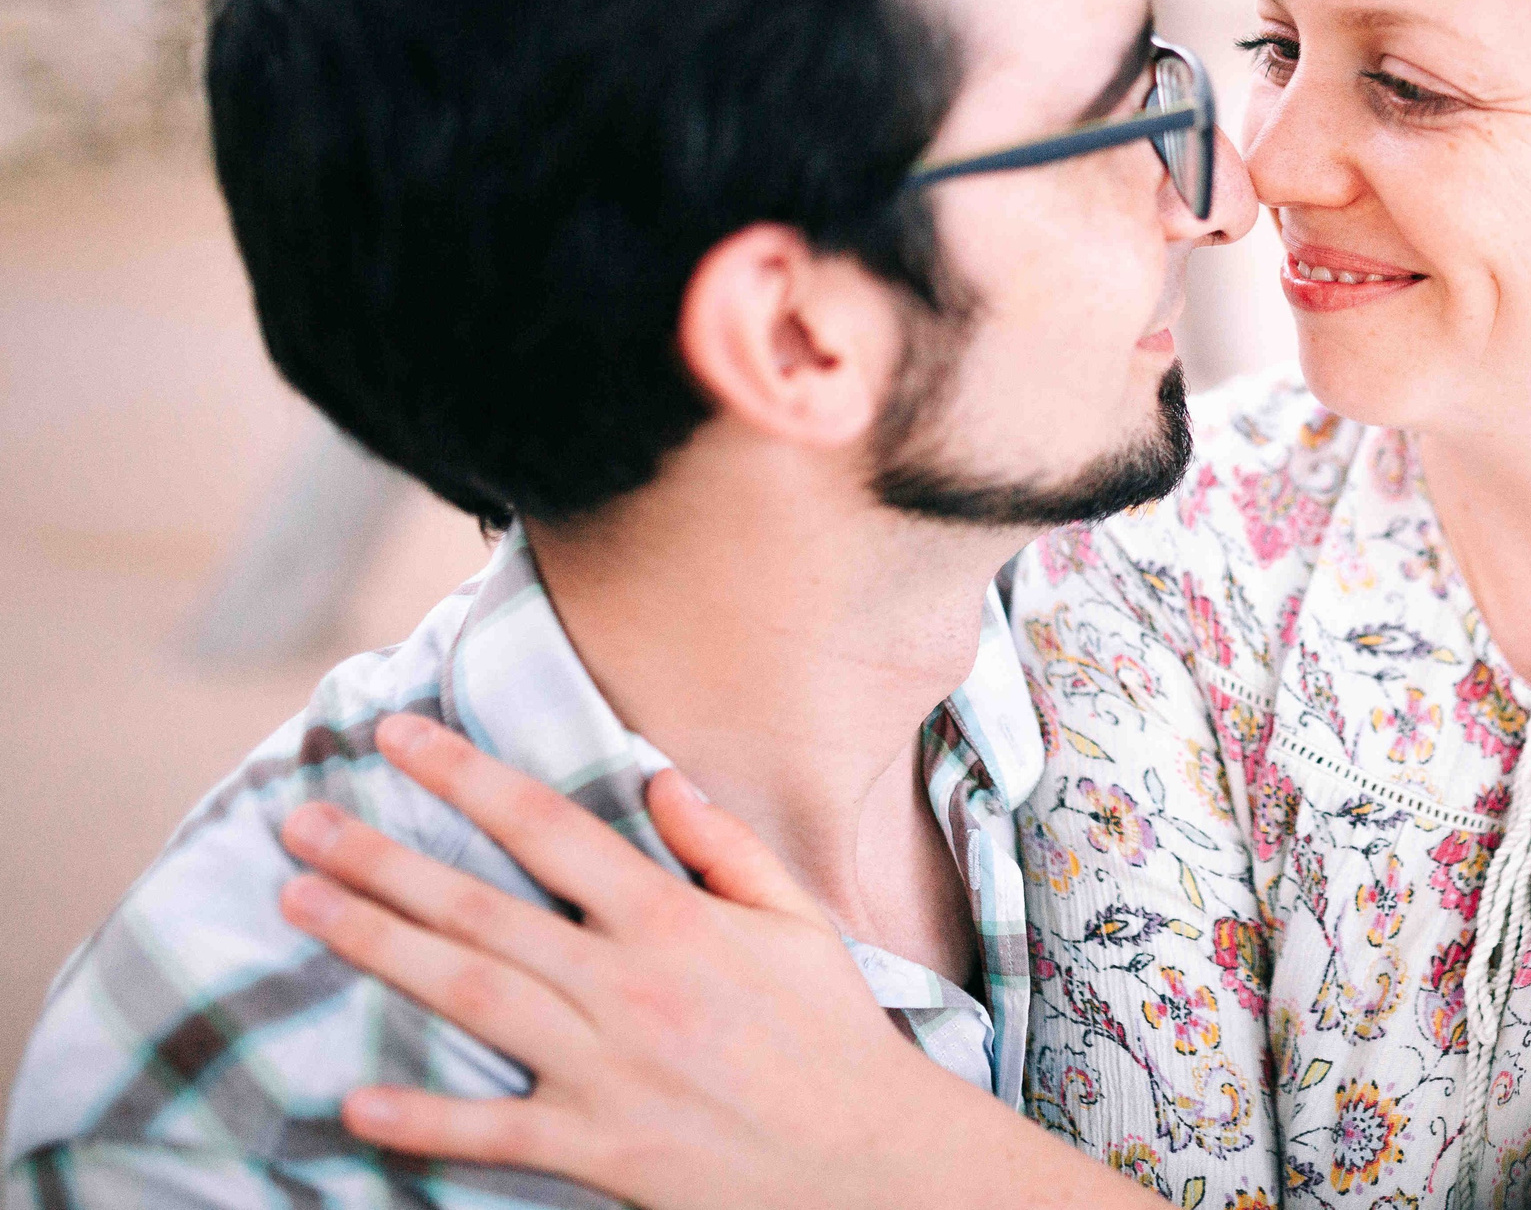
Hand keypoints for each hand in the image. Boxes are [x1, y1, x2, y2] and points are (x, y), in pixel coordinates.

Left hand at [276, 713, 1153, 1209]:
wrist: (870, 1156)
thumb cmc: (831, 1032)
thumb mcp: (796, 917)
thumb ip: (721, 844)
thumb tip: (656, 773)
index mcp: (674, 919)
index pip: (550, 827)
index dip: (467, 776)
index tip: (398, 735)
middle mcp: (629, 984)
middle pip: (482, 909)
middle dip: (382, 861)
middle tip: (300, 824)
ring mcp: (608, 1069)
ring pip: (470, 997)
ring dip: (377, 949)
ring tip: (301, 907)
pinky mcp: (600, 1148)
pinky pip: (495, 1132)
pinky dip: (424, 1121)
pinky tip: (354, 1102)